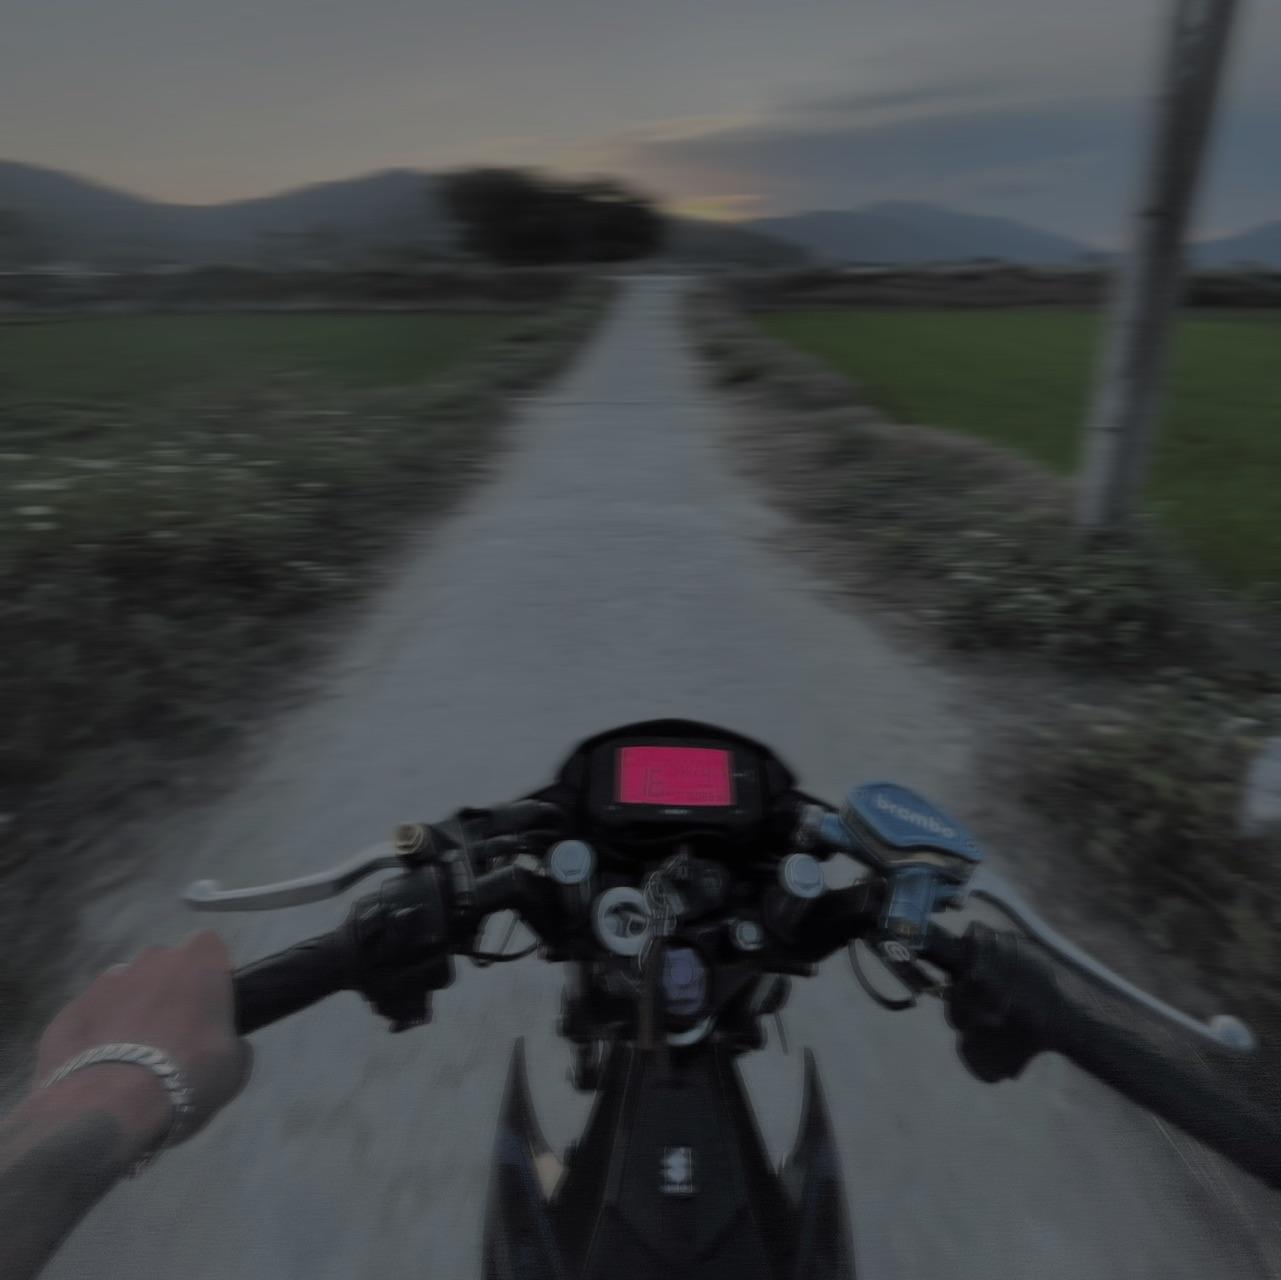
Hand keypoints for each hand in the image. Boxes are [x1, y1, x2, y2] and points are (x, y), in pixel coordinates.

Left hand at [32, 932, 251, 1160]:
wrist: (109, 1107)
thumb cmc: (187, 1075)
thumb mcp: (236, 1066)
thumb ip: (232, 1040)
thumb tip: (222, 1043)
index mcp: (199, 960)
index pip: (210, 950)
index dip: (210, 978)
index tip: (210, 1010)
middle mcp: (152, 959)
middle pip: (165, 967)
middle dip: (168, 992)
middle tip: (173, 1038)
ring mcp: (105, 982)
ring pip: (125, 990)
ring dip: (131, 1011)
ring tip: (132, 1058)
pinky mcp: (68, 1011)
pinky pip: (91, 1018)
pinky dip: (96, 1036)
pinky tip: (100, 1070)